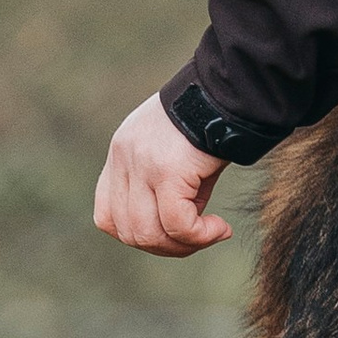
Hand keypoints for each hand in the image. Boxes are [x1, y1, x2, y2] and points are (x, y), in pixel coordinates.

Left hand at [95, 94, 231, 256]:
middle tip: (201, 237)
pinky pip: (177, 224)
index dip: (139, 235)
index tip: (174, 232)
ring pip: (147, 233)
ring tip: (212, 233)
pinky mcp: (167, 171)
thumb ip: (169, 190)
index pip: (108, 216)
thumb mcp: (179, 157)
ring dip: (183, 245)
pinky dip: (200, 235)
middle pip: (127, 231)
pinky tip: (220, 228)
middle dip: (166, 247)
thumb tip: (180, 231)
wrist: (230, 89)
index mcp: (122, 153)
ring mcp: (141, 165)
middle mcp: (123, 159)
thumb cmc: (213, 120)